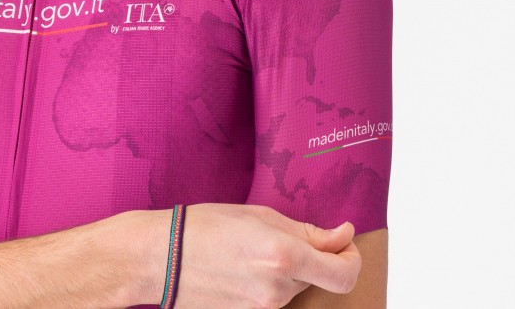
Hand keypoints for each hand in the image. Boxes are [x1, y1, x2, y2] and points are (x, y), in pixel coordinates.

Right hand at [141, 203, 360, 307]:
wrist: (163, 258)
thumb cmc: (209, 225)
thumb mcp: (263, 215)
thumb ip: (309, 231)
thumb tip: (344, 235)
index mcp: (284, 256)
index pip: (343, 274)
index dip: (351, 257)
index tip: (343, 239)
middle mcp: (278, 289)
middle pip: (322, 278)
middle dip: (320, 257)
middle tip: (300, 234)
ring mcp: (264, 308)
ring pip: (300, 286)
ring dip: (296, 267)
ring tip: (264, 245)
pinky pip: (278, 296)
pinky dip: (277, 279)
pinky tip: (252, 262)